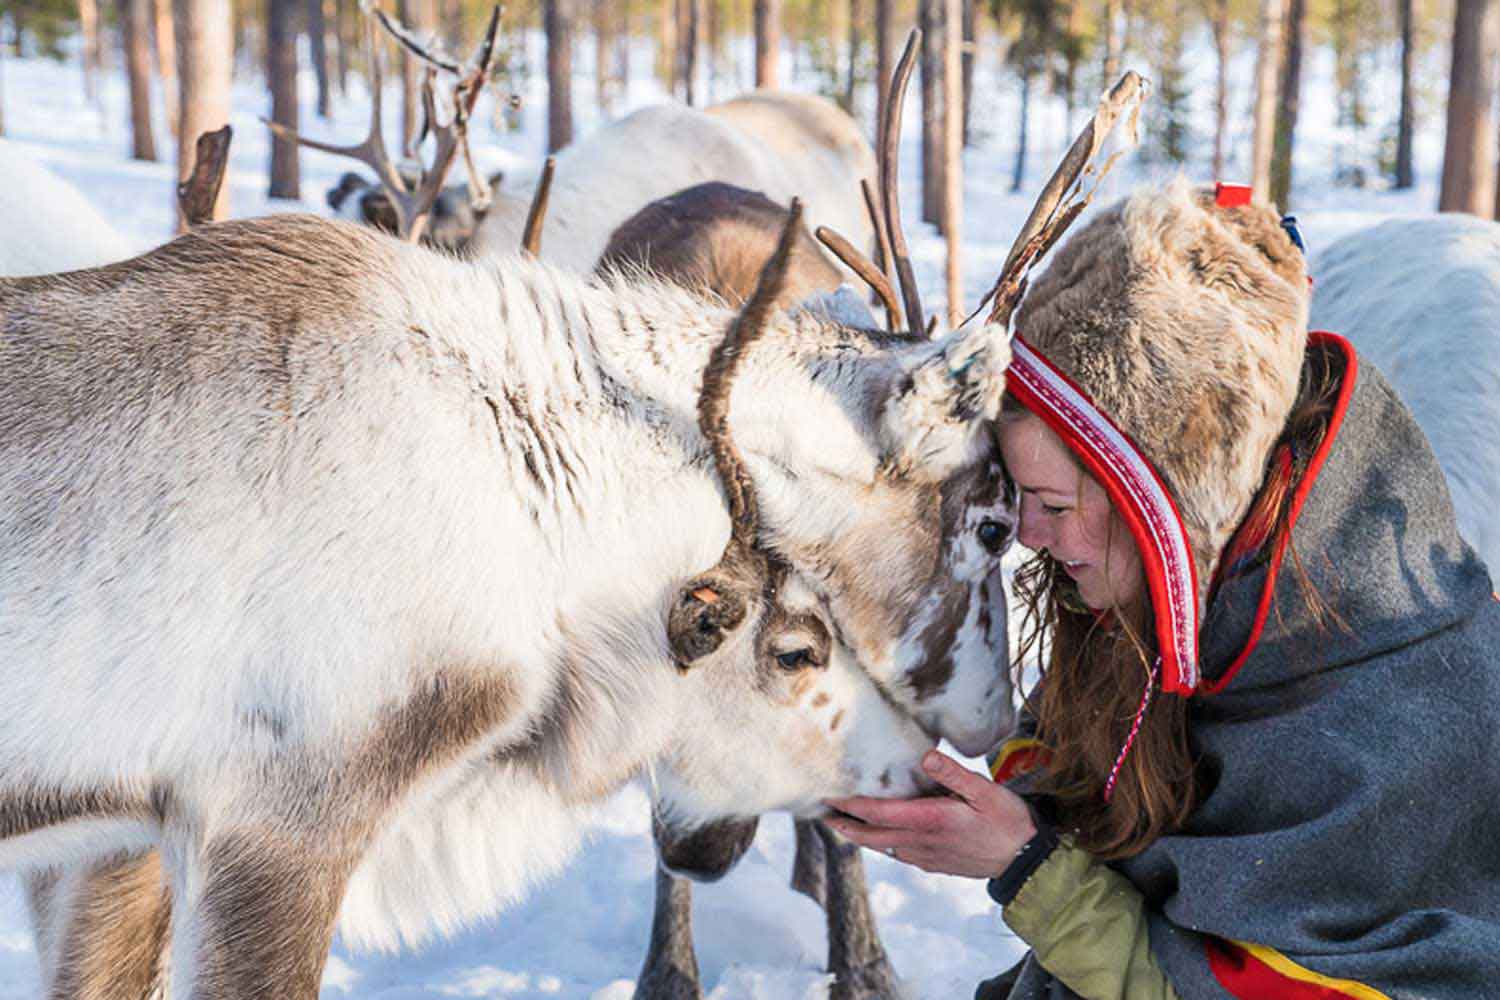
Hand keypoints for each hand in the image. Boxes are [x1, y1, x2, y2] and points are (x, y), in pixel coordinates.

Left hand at [823, 750, 1036, 878]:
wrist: (1025, 861)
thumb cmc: (1008, 821)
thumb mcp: (986, 791)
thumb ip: (954, 774)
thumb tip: (926, 757)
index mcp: (930, 820)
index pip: (879, 813)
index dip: (851, 805)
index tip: (829, 795)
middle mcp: (922, 841)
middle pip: (871, 835)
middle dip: (844, 824)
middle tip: (821, 812)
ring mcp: (926, 856)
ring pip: (882, 846)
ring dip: (859, 834)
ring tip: (841, 821)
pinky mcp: (933, 863)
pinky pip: (898, 853)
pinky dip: (881, 842)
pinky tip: (879, 834)